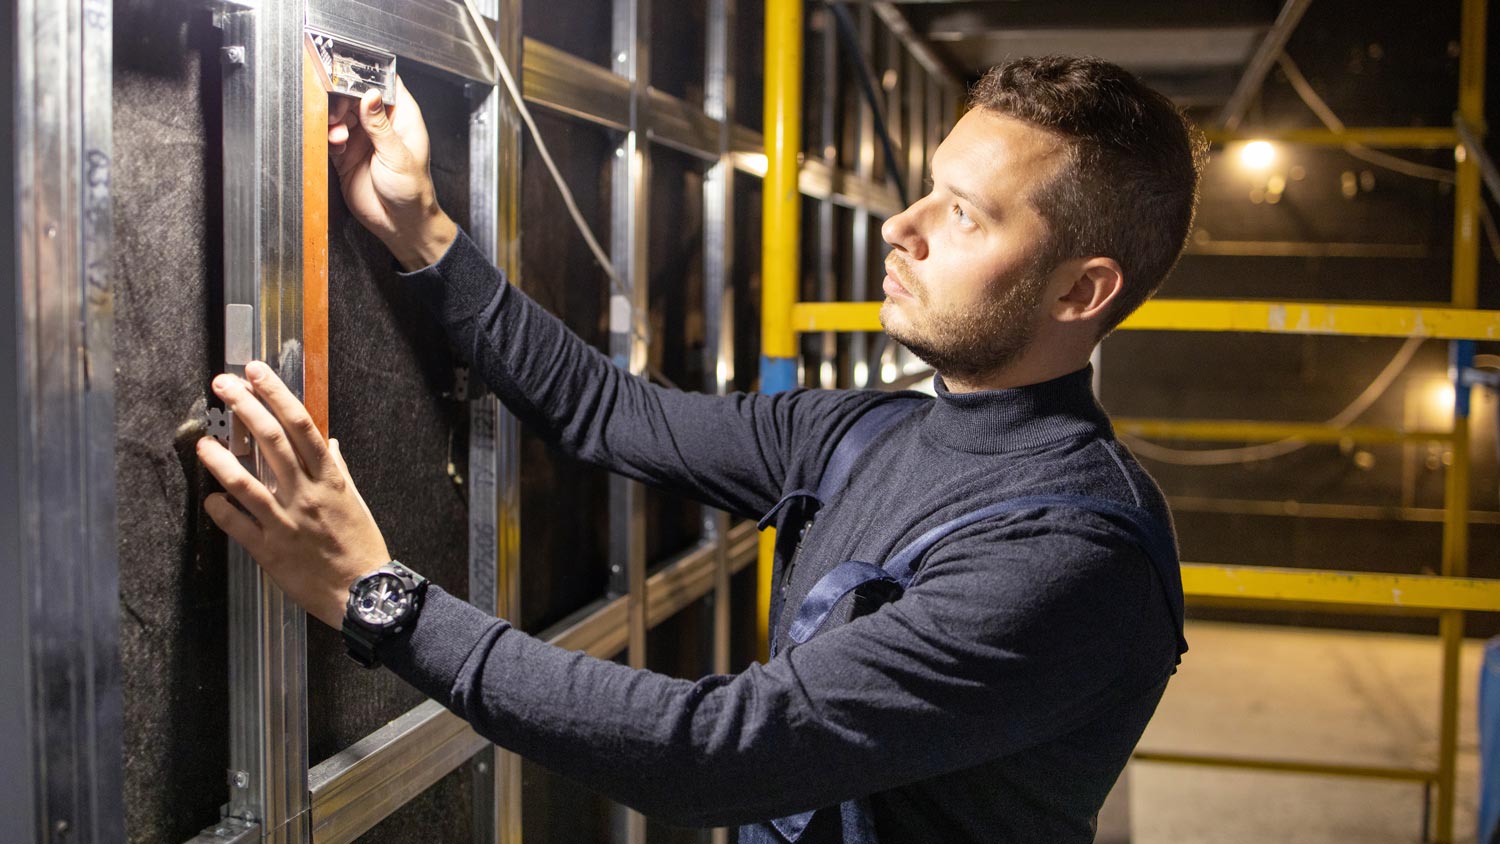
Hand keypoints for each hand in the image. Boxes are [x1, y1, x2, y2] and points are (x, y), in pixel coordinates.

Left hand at [196, 360, 390, 628]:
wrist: (364, 592)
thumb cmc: (361, 545)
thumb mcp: (355, 501)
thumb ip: (338, 470)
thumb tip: (329, 443)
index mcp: (330, 478)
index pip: (302, 425)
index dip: (277, 394)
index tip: (257, 372)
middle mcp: (306, 493)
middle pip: (272, 440)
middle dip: (245, 407)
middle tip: (223, 384)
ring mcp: (286, 521)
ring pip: (246, 481)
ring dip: (219, 458)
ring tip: (202, 441)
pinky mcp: (269, 549)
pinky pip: (236, 524)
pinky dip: (218, 508)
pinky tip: (209, 497)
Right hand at [328, 76, 456, 270]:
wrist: (401, 224)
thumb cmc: (413, 192)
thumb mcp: (398, 156)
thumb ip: (381, 126)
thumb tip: (371, 95)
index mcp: (402, 118)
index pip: (385, 84)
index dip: (368, 76)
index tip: (350, 74)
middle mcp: (381, 125)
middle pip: (355, 95)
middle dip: (342, 98)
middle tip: (338, 109)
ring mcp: (362, 139)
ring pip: (339, 114)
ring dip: (333, 118)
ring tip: (338, 132)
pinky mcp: (346, 156)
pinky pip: (331, 137)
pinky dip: (329, 136)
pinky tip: (336, 143)